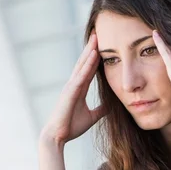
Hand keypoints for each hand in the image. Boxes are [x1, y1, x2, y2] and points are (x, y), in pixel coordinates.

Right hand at [41, 32, 108, 146]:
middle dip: (91, 47)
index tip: (102, 45)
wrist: (58, 136)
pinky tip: (93, 54)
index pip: (89, 69)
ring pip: (82, 65)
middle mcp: (74, 84)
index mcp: (79, 89)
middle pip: (84, 62)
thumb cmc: (71, 127)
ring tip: (97, 37)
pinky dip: (87, 65)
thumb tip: (112, 106)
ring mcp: (71, 86)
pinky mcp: (70, 91)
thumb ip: (101, 110)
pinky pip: (81, 75)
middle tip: (98, 33)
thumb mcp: (92, 117)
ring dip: (89, 51)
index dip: (95, 57)